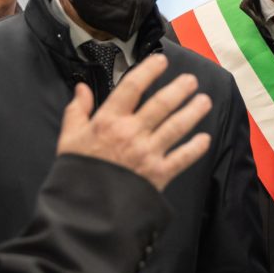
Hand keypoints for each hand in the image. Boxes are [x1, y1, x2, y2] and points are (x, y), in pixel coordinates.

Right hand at [57, 54, 211, 191]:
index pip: (132, 87)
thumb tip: (81, 88)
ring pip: (176, 127)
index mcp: (108, 122)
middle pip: (161, 104)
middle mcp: (131, 133)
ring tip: (204, 101)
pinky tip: (205, 138)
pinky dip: (195, 148)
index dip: (149, 70)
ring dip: (193, 112)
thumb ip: (76, 111)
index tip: (161, 61)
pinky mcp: (159, 174)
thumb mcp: (69, 138)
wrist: (86, 211)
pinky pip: (182, 158)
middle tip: (191, 80)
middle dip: (179, 89)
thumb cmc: (77, 173)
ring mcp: (147, 153)